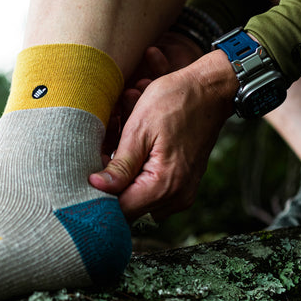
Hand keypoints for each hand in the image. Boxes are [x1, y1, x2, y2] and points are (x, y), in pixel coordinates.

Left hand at [91, 50, 237, 220]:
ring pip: (138, 198)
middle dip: (113, 182)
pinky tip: (140, 147)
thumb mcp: (139, 130)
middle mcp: (176, 198)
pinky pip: (152, 189)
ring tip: (126, 141)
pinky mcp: (183, 187)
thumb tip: (96, 187)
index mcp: (163, 186)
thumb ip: (119, 166)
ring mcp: (182, 195)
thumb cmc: (175, 102)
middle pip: (128, 206)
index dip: (99, 194)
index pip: (119, 209)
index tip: (90, 170)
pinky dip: (140, 172)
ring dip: (126, 175)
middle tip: (108, 147)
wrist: (210, 90)